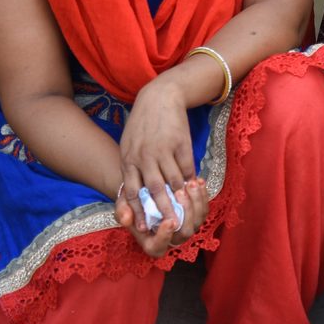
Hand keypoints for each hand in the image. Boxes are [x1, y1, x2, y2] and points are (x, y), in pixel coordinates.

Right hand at [113, 177, 207, 256]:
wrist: (146, 194)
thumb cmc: (133, 203)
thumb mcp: (123, 205)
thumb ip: (122, 212)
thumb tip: (126, 219)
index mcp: (152, 243)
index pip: (159, 246)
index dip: (165, 236)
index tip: (168, 221)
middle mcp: (172, 239)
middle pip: (185, 232)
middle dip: (186, 212)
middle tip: (181, 192)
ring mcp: (186, 228)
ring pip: (198, 219)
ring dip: (196, 201)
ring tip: (191, 183)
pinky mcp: (196, 217)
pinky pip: (204, 208)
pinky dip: (203, 194)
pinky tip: (198, 180)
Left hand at [117, 73, 208, 254]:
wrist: (159, 97)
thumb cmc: (143, 124)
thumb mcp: (129, 145)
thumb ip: (132, 168)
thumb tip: (136, 193)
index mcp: (128, 159)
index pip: (131, 191)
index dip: (137, 211)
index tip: (143, 227)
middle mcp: (144, 157)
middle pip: (153, 190)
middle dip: (162, 211)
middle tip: (170, 226)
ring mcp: (163, 150)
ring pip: (172, 181)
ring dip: (180, 198)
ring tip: (186, 212)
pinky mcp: (180, 143)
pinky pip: (186, 167)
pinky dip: (190, 181)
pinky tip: (194, 190)